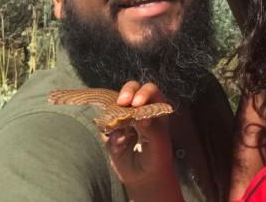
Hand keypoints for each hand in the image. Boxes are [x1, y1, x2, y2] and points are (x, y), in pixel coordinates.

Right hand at [103, 82, 182, 199]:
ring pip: (114, 107)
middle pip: (130, 90)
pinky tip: (119, 147)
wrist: (144, 176)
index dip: (143, 92)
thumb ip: (153, 130)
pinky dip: (110, 137)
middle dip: (125, 93)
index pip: (150, 90)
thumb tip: (143, 118)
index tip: (137, 103)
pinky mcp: (111, 132)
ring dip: (115, 118)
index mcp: (155, 107)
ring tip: (122, 137)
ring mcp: (123, 118)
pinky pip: (105, 129)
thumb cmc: (157, 156)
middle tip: (122, 102)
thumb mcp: (160, 145)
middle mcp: (138, 109)